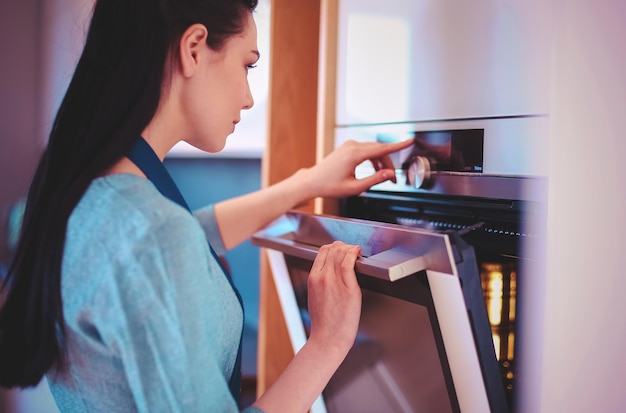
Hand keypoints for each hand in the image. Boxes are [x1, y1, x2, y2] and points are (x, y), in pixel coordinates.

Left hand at [305, 139, 413, 198]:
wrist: (313, 181)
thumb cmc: (330, 186)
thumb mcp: (355, 188)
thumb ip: (374, 180)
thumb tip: (389, 174)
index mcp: (354, 155)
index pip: (382, 149)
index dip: (398, 146)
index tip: (410, 141)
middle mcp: (352, 146)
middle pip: (379, 151)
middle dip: (388, 164)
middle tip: (393, 180)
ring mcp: (349, 145)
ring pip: (373, 150)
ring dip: (381, 162)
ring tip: (383, 177)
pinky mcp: (347, 147)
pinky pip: (366, 150)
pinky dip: (373, 159)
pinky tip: (374, 171)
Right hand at [307, 241, 361, 355]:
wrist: (328, 339)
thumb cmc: (324, 324)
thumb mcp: (315, 297)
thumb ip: (320, 283)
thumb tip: (329, 274)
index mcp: (313, 279)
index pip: (323, 252)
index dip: (334, 247)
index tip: (342, 249)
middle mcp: (322, 277)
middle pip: (332, 249)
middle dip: (344, 246)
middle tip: (351, 250)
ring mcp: (334, 282)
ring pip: (341, 253)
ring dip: (350, 248)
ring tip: (356, 252)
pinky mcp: (348, 288)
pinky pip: (349, 263)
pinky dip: (354, 253)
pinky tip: (358, 253)